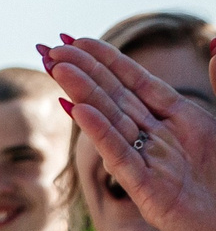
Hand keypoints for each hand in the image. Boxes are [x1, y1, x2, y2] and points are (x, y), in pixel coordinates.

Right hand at [41, 36, 215, 230]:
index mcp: (180, 119)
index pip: (136, 81)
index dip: (106, 59)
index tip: (76, 40)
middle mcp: (159, 138)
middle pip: (115, 97)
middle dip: (82, 71)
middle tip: (50, 48)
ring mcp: (150, 163)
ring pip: (111, 121)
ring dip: (82, 92)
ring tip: (56, 68)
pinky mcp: (148, 191)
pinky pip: (121, 158)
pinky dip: (100, 133)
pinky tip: (78, 110)